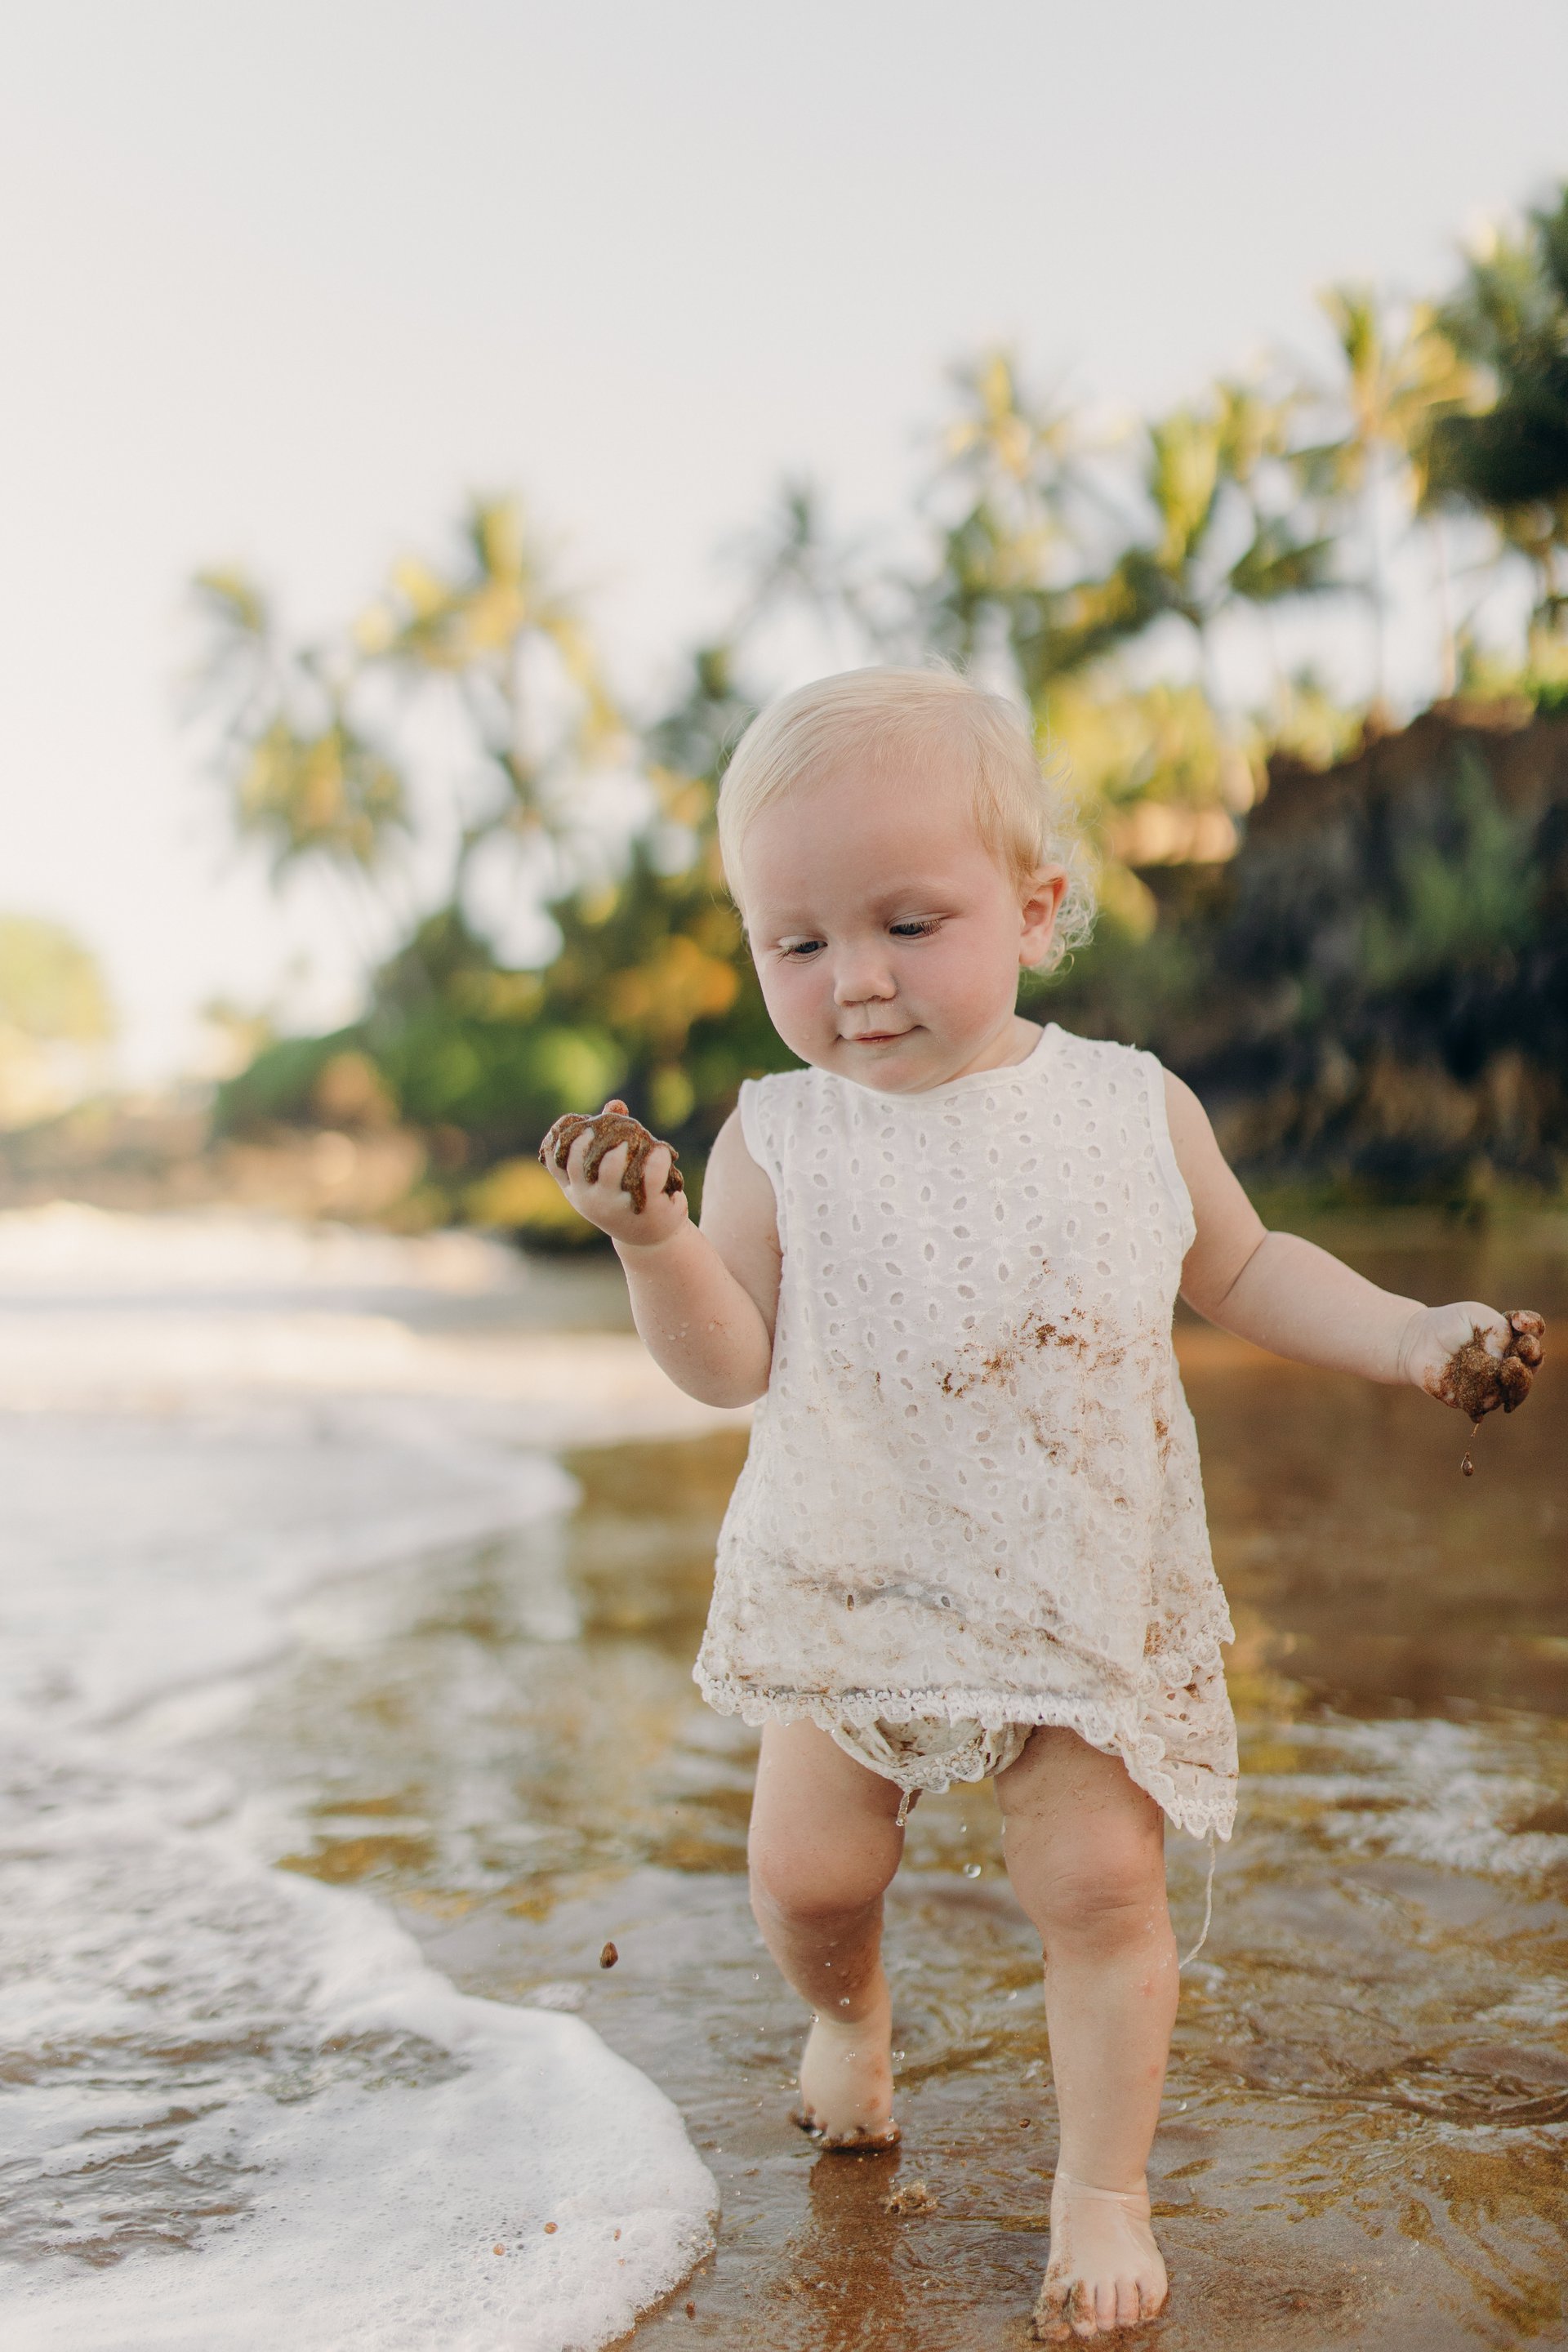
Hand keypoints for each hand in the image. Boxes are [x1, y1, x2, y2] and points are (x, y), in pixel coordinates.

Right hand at [538, 1099, 688, 1250]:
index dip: (558, 1137)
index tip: (574, 1122)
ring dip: (618, 1149)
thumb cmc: (625, 1198)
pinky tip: (662, 1149)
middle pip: (578, 1164)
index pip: (554, 1162)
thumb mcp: (608, 1175)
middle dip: (584, 1141)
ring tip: (630, 1138)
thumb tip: (616, 1104)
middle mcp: (590, 1199)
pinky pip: (650, 1177)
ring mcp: (616, 1204)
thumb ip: (609, 1137)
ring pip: (611, 1170)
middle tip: (596, 1129)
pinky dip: (657, 1158)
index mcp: (576, 1190)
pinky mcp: (646, 1207)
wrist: (650, 1240)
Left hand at [1397, 1302, 1545, 1416]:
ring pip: (1517, 1389)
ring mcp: (1496, 1383)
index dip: (1533, 1327)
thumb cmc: (1450, 1324)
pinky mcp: (1477, 1399)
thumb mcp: (1475, 1315)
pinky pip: (1488, 1402)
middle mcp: (1510, 1362)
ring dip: (1517, 1381)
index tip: (1519, 1321)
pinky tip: (1484, 1394)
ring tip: (1506, 1369)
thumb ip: (1497, 1331)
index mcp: (1512, 1337)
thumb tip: (1504, 1359)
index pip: (1534, 1332)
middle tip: (1519, 1352)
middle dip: (1531, 1358)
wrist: (1418, 1342)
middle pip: (1533, 1365)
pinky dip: (1487, 1397)